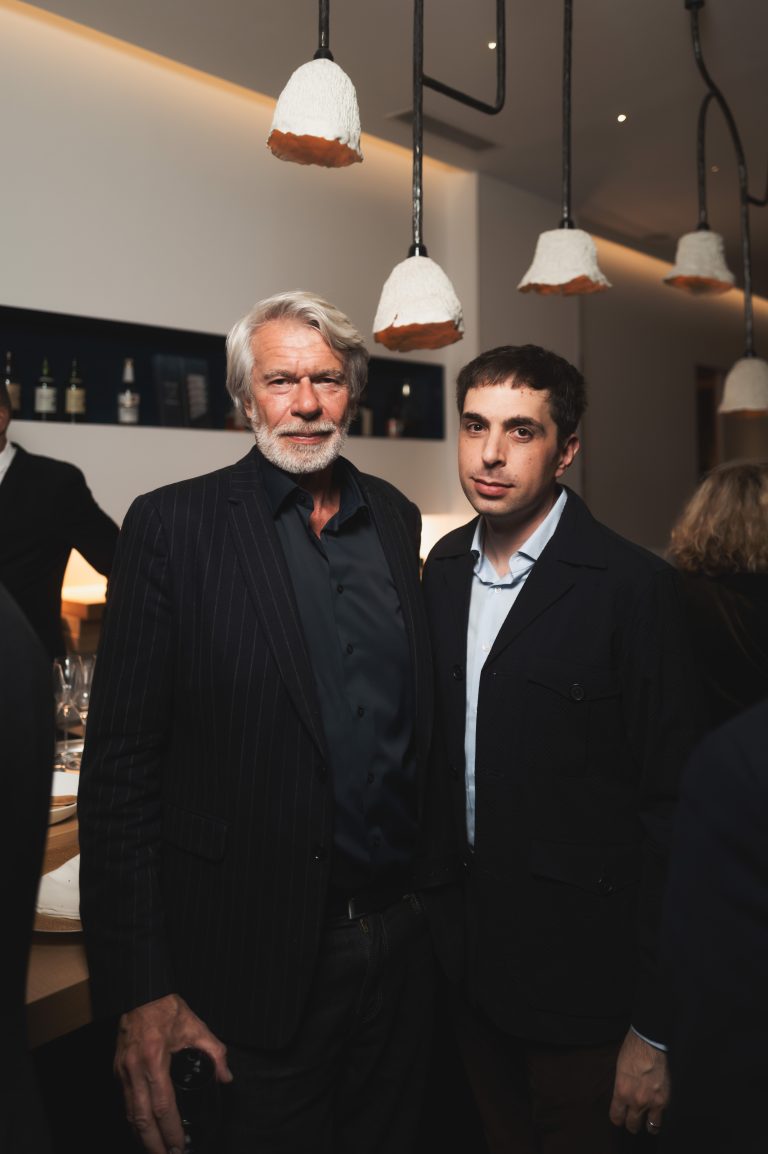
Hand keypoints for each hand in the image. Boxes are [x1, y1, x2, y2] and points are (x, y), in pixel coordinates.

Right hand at [115, 993, 232, 1152]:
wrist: (140, 991)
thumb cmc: (166, 1007)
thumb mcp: (195, 1026)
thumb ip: (215, 1051)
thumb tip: (226, 1076)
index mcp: (155, 1058)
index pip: (163, 1106)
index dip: (171, 1131)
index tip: (180, 1146)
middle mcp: (135, 1069)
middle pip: (141, 1118)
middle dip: (153, 1144)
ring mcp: (122, 1070)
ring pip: (129, 1113)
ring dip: (141, 1137)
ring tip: (155, 1151)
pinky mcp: (117, 1069)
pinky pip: (124, 1102)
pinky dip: (133, 1120)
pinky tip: (142, 1130)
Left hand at [608, 1029, 668, 1136]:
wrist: (650, 1042)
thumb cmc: (632, 1051)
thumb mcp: (619, 1070)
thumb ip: (621, 1087)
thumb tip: (623, 1096)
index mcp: (621, 1092)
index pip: (616, 1116)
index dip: (617, 1119)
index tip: (619, 1118)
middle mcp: (636, 1101)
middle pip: (632, 1125)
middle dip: (631, 1125)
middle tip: (632, 1123)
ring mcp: (652, 1102)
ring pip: (651, 1126)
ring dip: (649, 1126)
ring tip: (649, 1125)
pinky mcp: (666, 1099)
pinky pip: (663, 1115)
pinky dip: (660, 1115)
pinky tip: (659, 1113)